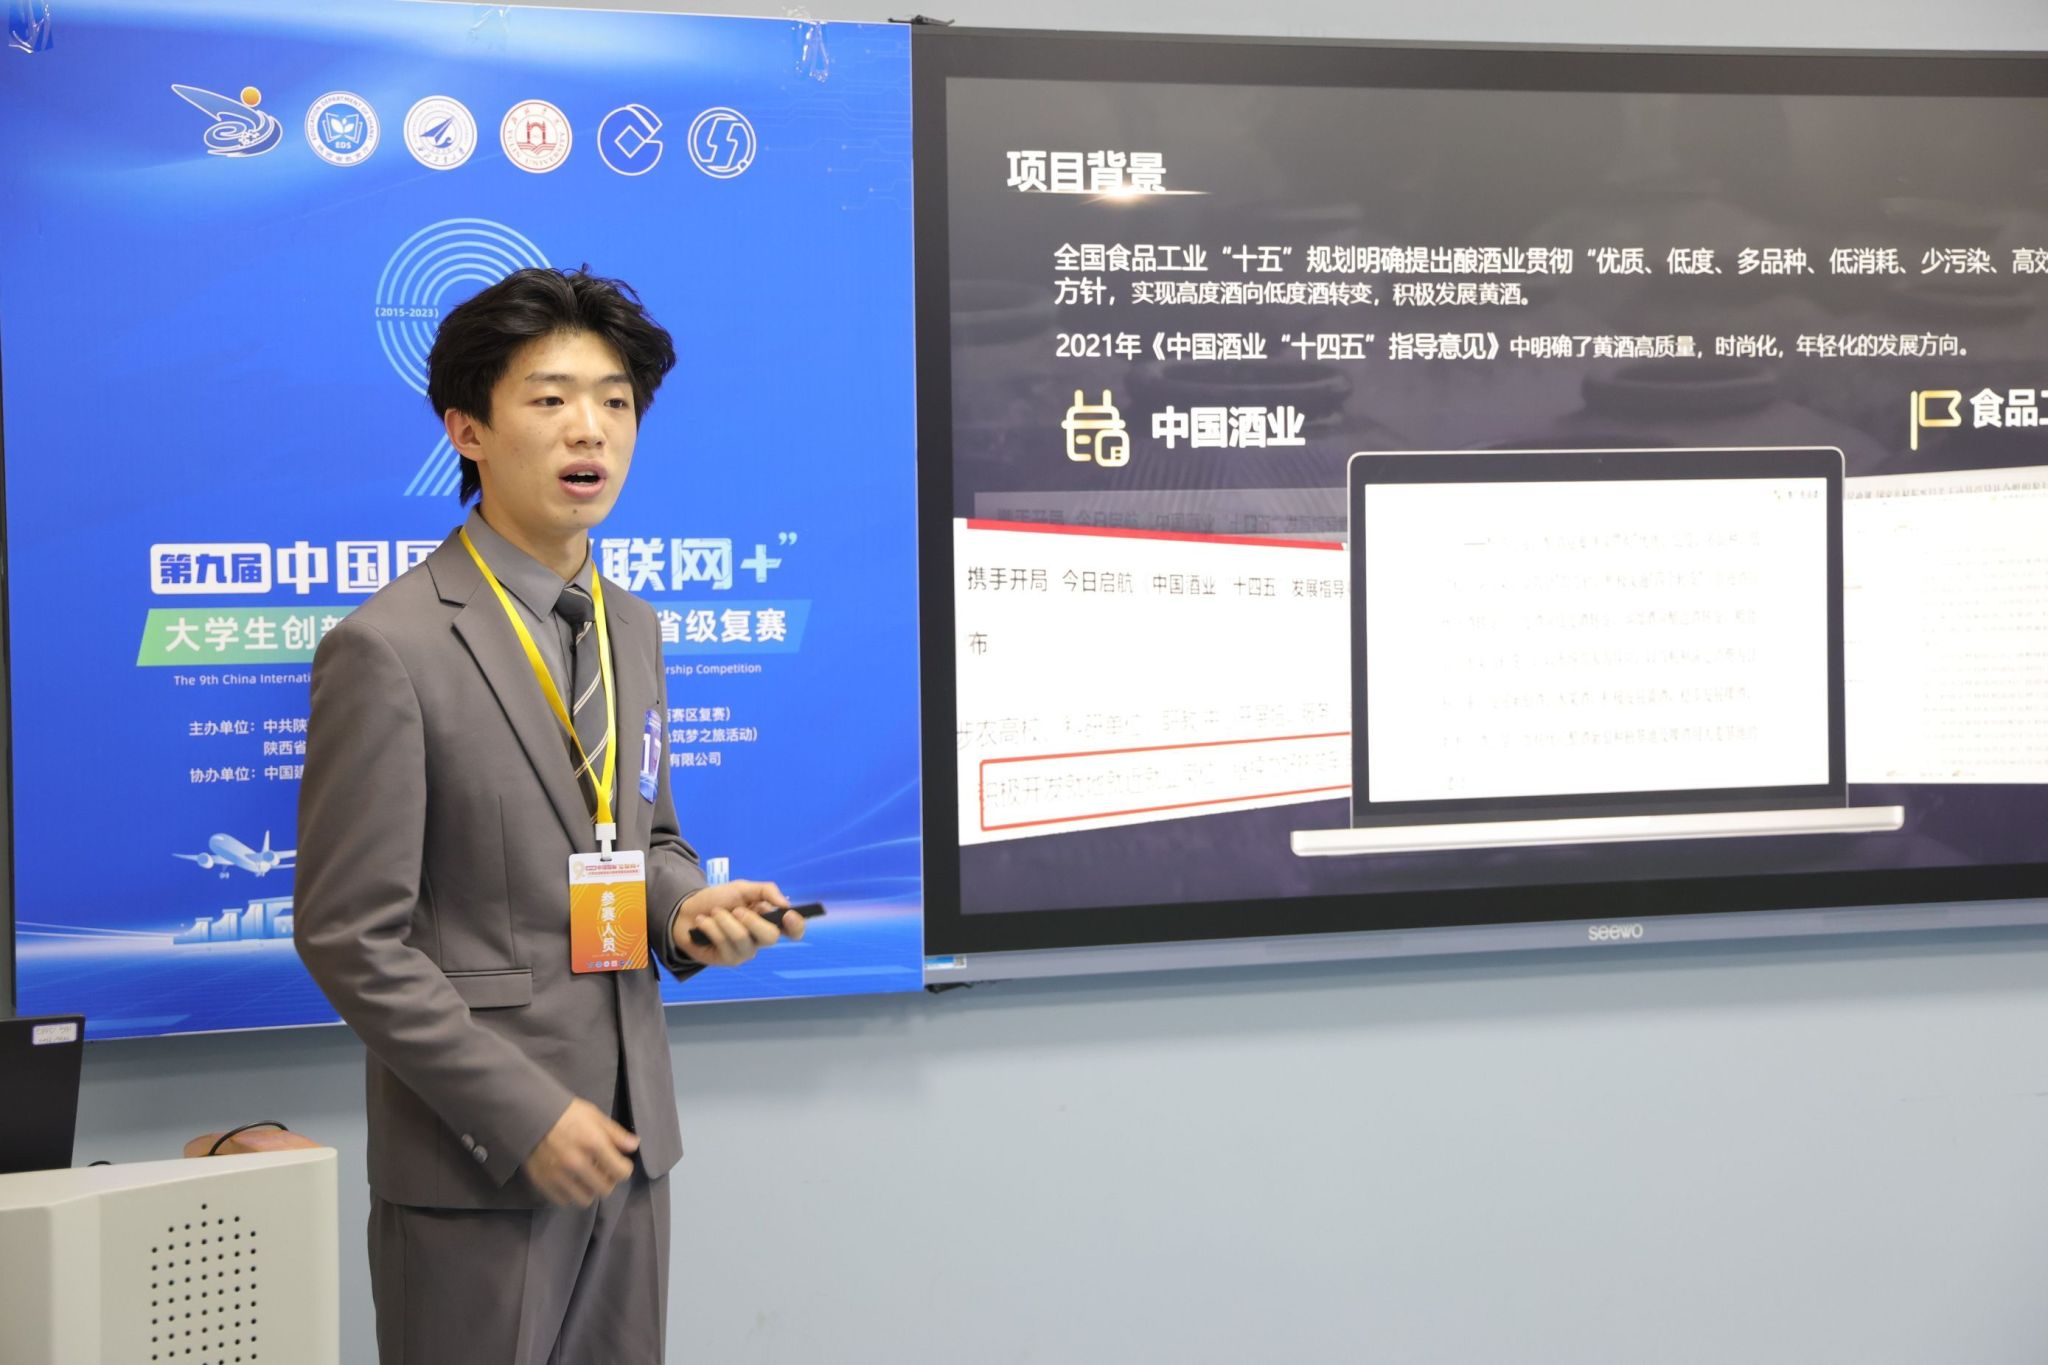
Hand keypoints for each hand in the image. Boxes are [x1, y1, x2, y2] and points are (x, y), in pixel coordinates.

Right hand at [522, 1098, 637, 1206]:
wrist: (530, 1114)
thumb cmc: (567, 1113)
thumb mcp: (595, 1116)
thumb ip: (616, 1134)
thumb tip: (634, 1146)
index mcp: (593, 1144)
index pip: (621, 1172)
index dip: (624, 1169)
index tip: (620, 1164)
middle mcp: (577, 1163)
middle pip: (604, 1189)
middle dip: (608, 1181)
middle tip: (603, 1171)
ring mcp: (559, 1176)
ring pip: (585, 1199)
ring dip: (589, 1190)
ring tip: (586, 1178)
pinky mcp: (543, 1182)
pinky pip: (564, 1200)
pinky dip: (570, 1193)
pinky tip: (570, 1181)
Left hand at [674, 879, 799, 966]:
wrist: (687, 911)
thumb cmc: (718, 900)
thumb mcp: (742, 887)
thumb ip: (766, 891)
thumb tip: (785, 903)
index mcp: (768, 920)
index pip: (793, 931)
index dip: (796, 926)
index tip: (788, 914)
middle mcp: (760, 939)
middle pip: (770, 937)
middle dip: (751, 920)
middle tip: (736, 910)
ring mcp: (745, 952)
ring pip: (742, 938)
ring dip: (724, 920)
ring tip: (714, 913)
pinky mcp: (727, 960)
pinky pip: (723, 942)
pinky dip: (710, 926)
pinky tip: (703, 923)